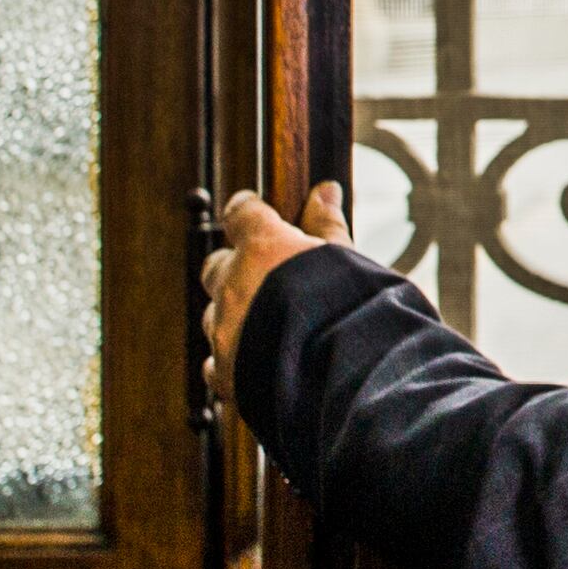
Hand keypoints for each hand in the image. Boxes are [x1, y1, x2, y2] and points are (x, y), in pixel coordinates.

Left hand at [197, 184, 354, 417]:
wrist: (345, 378)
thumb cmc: (353, 311)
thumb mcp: (348, 261)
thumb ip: (327, 227)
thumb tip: (325, 190)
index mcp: (262, 249)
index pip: (240, 214)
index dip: (246, 211)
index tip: (253, 211)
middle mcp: (233, 287)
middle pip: (216, 267)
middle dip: (234, 269)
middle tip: (265, 278)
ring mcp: (224, 332)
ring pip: (214, 316)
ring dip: (234, 317)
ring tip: (270, 329)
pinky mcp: (225, 373)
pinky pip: (214, 362)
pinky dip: (231, 359)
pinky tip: (257, 362)